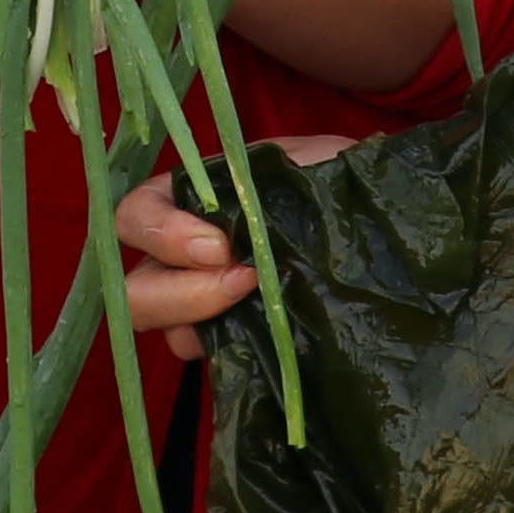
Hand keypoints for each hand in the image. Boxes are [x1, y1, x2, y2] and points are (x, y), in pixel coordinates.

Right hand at [112, 146, 349, 355]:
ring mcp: (202, 297)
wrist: (377, 215)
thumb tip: (242, 225)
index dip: (163, 234)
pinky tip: (260, 339)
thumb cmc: (336, 177)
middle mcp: (183, 249)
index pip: (136, 215)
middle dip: (180, 293)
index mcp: (192, 196)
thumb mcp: (303, 161)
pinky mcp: (232, 332)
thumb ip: (263, 180)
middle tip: (244, 283)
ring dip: (197, 323)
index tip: (220, 246)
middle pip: (136, 285)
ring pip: (162, 326)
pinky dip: (220, 349)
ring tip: (255, 312)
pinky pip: (202, 352)